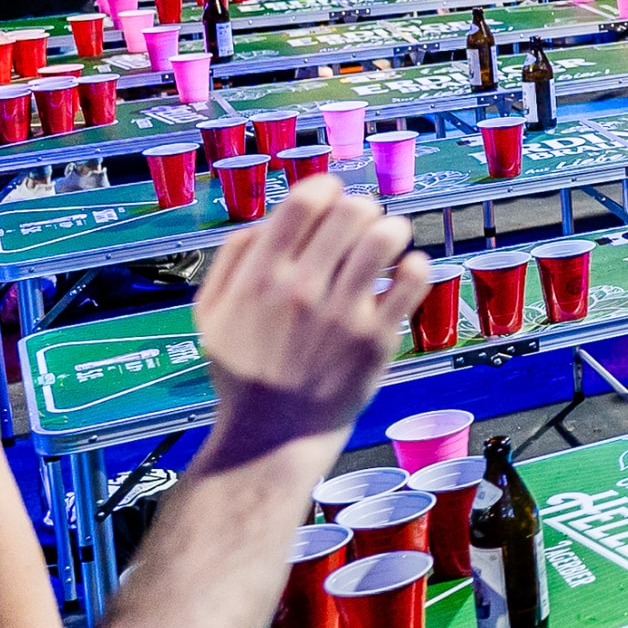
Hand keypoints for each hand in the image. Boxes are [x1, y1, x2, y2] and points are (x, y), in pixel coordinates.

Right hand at [193, 183, 422, 457]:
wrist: (270, 438)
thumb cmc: (243, 374)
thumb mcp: (211, 312)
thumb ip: (233, 258)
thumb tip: (273, 218)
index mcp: (260, 276)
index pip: (306, 200)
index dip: (326, 188)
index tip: (332, 199)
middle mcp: (301, 290)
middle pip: (351, 211)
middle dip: (362, 209)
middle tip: (362, 225)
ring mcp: (341, 315)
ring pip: (386, 237)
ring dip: (392, 229)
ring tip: (389, 241)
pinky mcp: (375, 340)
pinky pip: (412, 281)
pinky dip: (416, 266)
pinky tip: (405, 273)